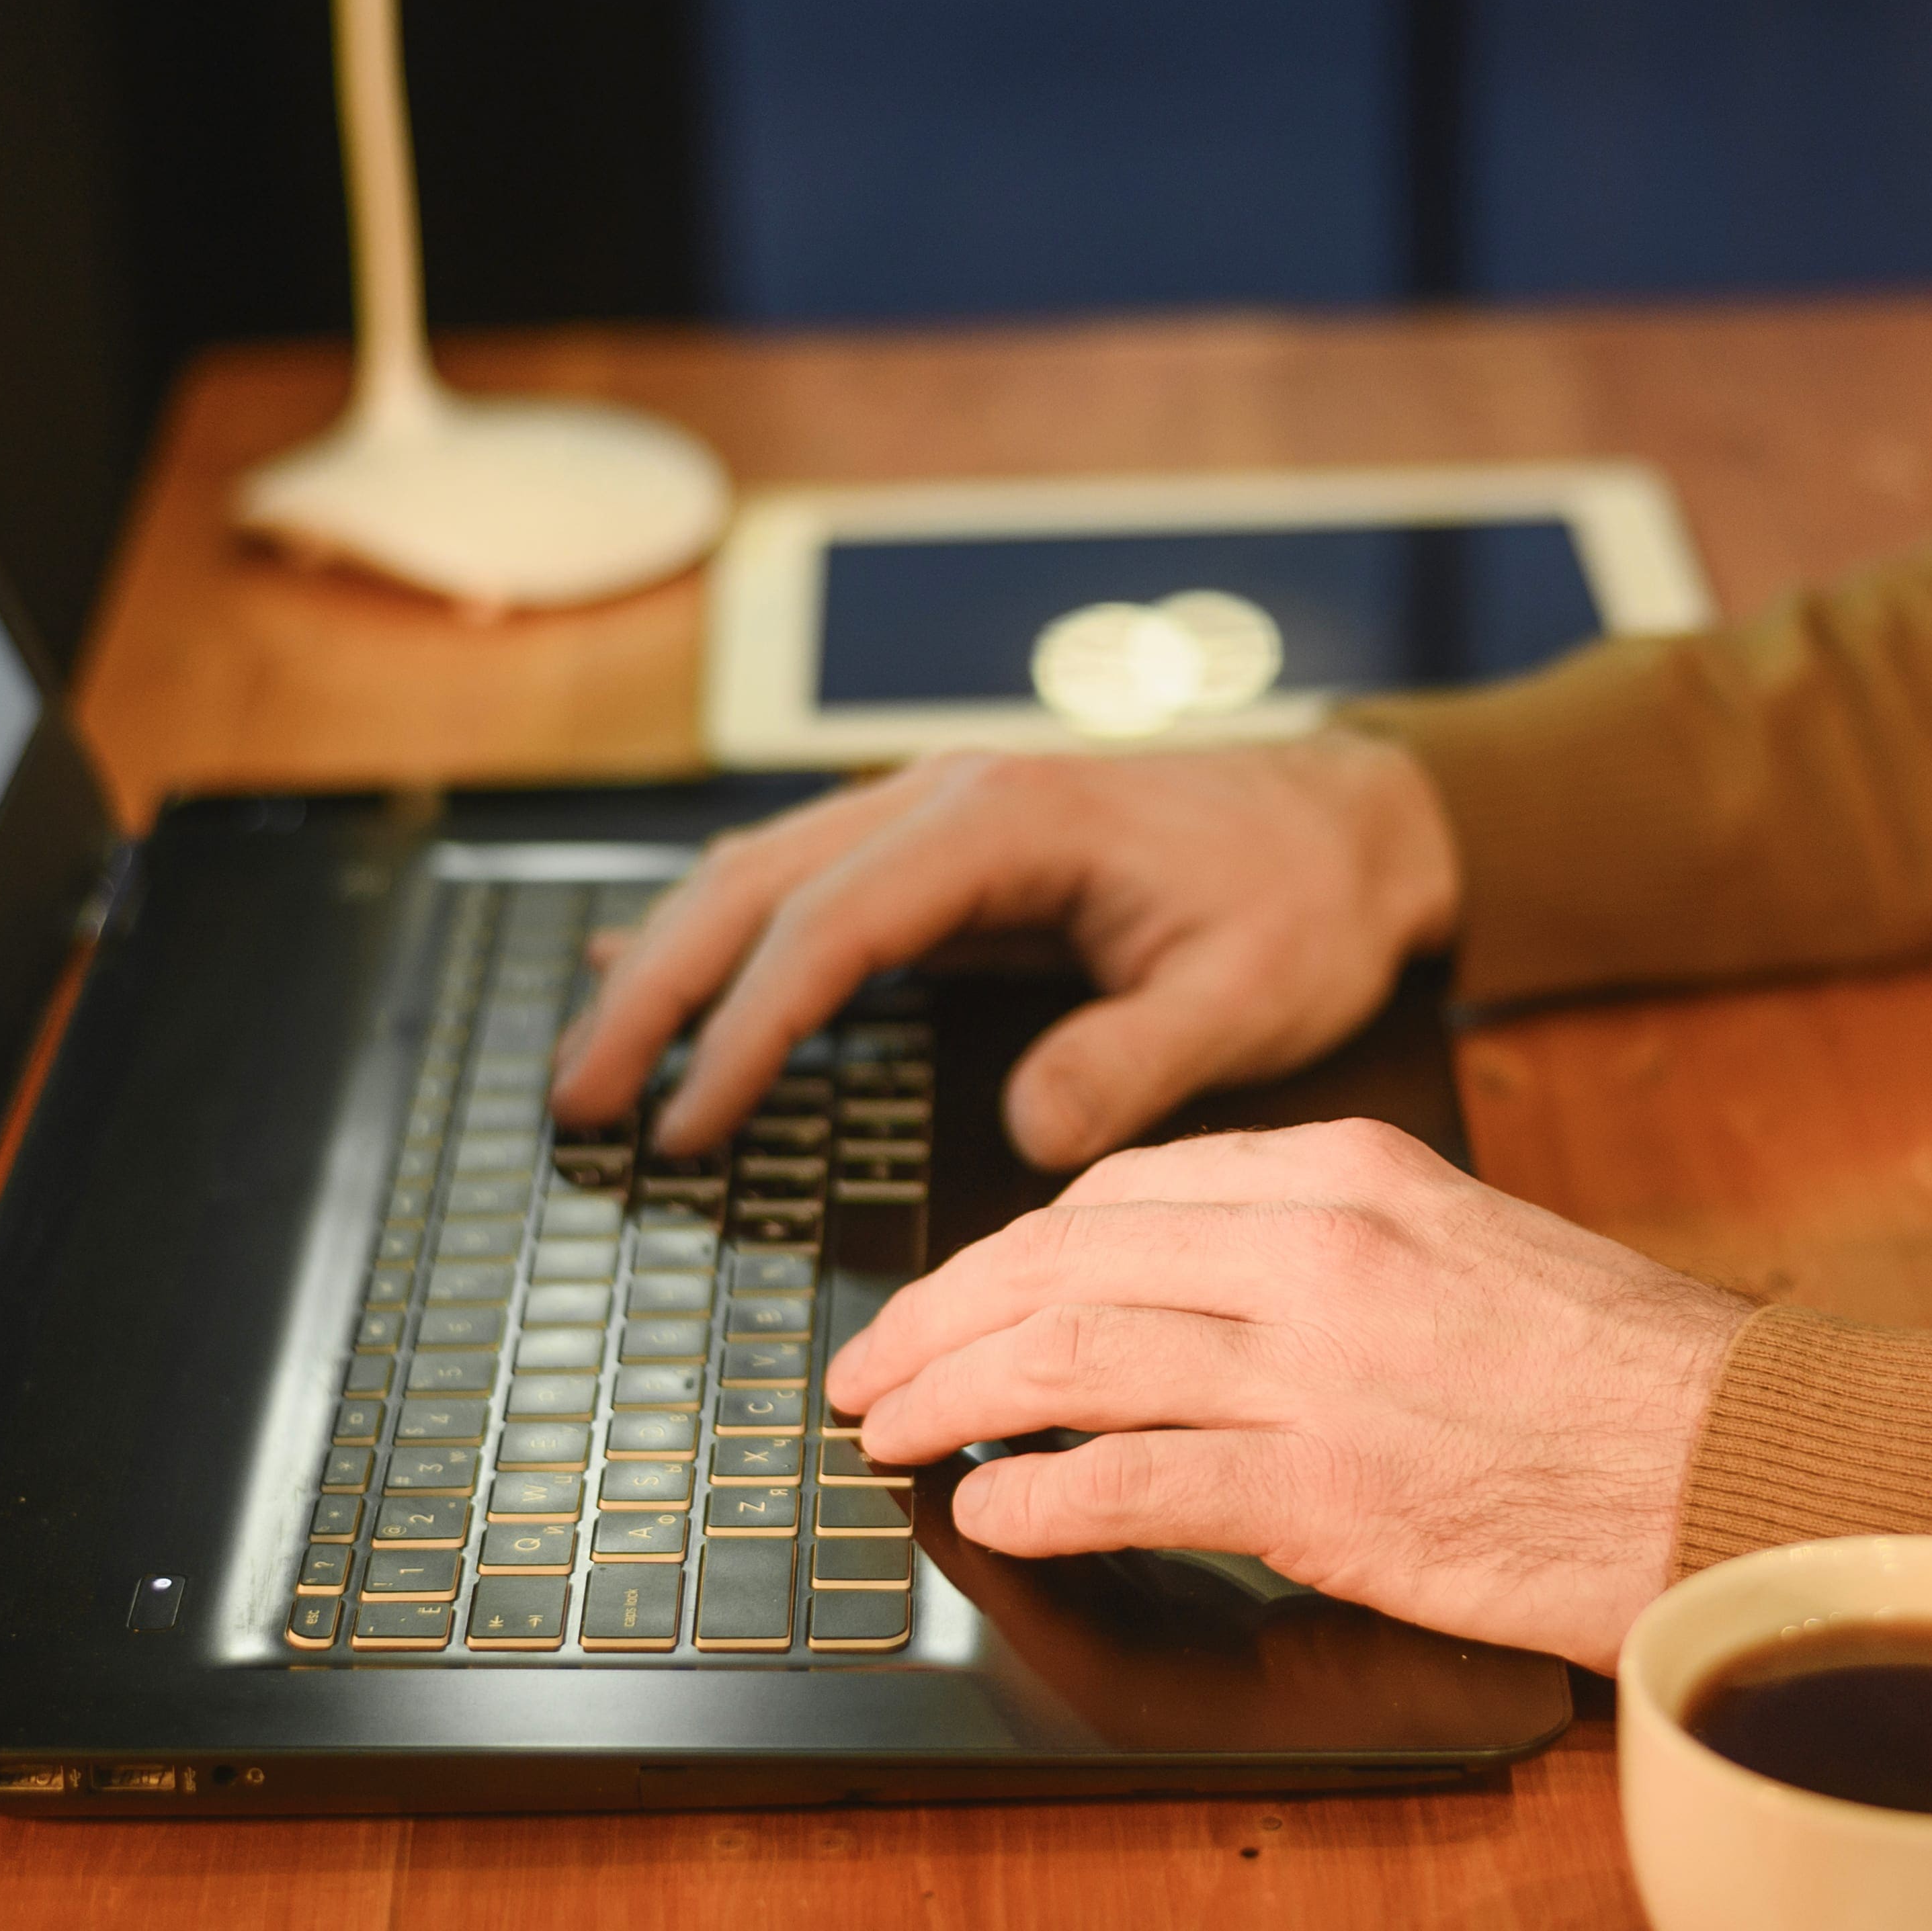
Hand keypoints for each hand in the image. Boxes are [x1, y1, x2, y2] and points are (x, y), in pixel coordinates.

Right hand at [548, 737, 1461, 1166]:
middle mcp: (945, 798)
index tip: (688, 1126)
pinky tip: (652, 972)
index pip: (828, 928)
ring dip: (669, 963)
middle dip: (656, 992)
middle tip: (579, 1103)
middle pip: (753, 887)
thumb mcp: (1248, 998)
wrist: (1352, 828)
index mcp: (1003, 824)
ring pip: (758, 876)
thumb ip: (1135, 1062)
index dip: (745, 1031)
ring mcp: (935, 815)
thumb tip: (1027, 1132)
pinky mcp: (942, 852)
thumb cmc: (1305, 907)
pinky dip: (722, 936)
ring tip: (591, 1067)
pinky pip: (802, 886)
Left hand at [824, 1119, 1748, 1670]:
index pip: (1122, 1193)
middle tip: (869, 1368)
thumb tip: (1187, 1289)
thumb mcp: (1465, 1247)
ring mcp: (1315, 1372)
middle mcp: (1317, 1252)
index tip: (955, 1295)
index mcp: (1351, 1173)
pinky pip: (1130, 1482)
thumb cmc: (1620, 1376)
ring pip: (1067, 1358)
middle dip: (938, 1316)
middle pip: (1060, 1263)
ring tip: (889, 1435)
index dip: (1009, 1250)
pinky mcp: (1327, 1492)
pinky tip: (988, 1512)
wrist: (1745, 1462)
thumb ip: (1325, 1249)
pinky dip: (1038, 1497)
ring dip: (951, 1400)